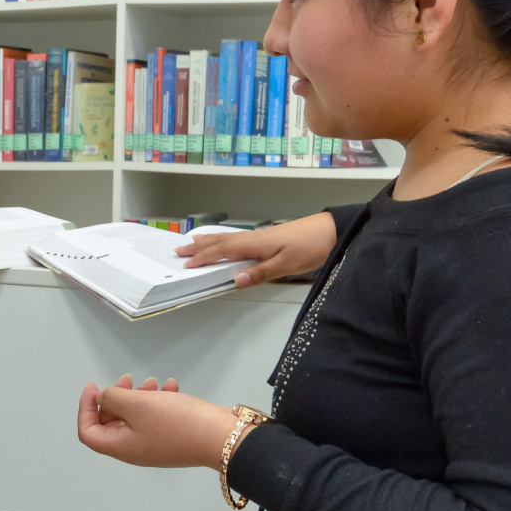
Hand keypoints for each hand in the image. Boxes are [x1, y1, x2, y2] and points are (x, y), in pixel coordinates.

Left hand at [76, 375, 237, 468]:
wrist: (221, 437)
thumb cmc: (176, 423)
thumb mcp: (137, 405)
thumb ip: (113, 398)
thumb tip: (103, 398)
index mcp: (120, 446)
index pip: (88, 432)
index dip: (85, 408)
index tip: (94, 387)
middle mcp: (134, 449)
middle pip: (112, 422)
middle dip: (116, 397)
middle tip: (127, 379)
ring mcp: (154, 445)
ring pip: (136, 417)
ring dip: (140, 395)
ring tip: (153, 381)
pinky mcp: (172, 438)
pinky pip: (157, 417)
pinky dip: (159, 401)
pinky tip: (172, 387)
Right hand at [175, 211, 337, 286]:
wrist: (331, 231)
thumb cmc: (312, 245)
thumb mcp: (287, 264)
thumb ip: (261, 272)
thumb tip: (237, 279)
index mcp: (255, 244)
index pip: (223, 250)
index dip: (203, 257)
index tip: (187, 264)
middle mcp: (255, 238)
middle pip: (220, 241)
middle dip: (199, 246)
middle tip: (179, 250)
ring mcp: (261, 237)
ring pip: (228, 238)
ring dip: (208, 241)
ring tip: (194, 242)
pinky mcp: (268, 238)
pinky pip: (238, 239)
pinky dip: (224, 240)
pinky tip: (225, 243)